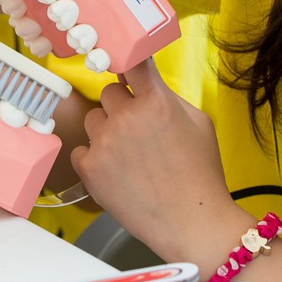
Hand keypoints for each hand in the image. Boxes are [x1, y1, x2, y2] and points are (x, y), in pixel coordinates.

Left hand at [72, 58, 237, 262]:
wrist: (192, 224)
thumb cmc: (201, 175)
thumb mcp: (199, 124)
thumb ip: (169, 96)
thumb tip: (145, 81)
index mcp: (156, 102)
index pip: (132, 61)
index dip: (125, 57)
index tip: (121, 57)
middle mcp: (127, 118)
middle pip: (109, 92)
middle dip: (121, 107)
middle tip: (138, 130)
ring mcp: (105, 142)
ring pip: (93, 119)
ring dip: (106, 131)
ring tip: (129, 156)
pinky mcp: (90, 168)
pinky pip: (81, 150)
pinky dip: (94, 159)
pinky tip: (116, 172)